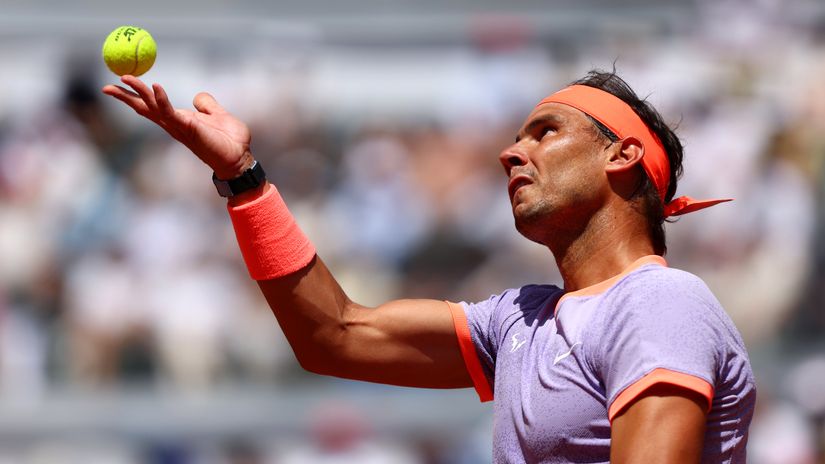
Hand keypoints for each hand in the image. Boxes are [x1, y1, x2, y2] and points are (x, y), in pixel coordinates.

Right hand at [102, 75, 253, 178]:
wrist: (240, 157)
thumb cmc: (230, 140)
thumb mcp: (217, 115)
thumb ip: (206, 105)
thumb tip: (197, 97)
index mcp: (179, 120)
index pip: (152, 106)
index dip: (136, 96)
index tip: (120, 85)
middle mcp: (175, 124)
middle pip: (144, 108)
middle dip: (125, 97)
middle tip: (106, 86)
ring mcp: (179, 127)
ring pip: (152, 107)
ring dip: (138, 92)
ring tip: (125, 77)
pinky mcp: (188, 128)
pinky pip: (170, 112)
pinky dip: (161, 99)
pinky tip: (154, 87)